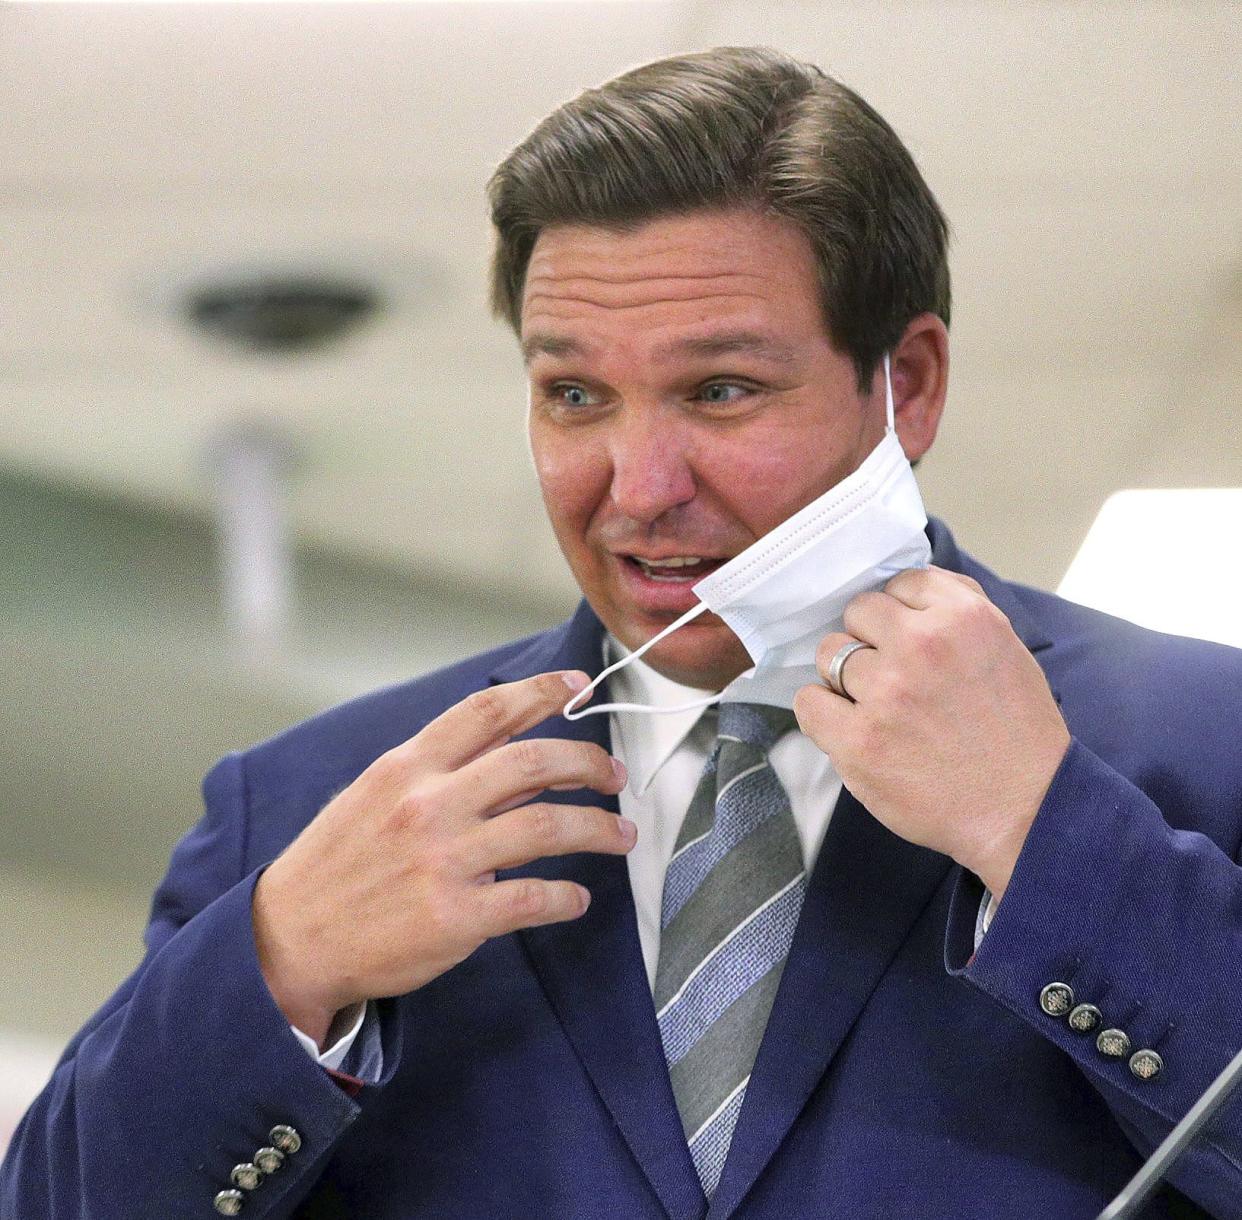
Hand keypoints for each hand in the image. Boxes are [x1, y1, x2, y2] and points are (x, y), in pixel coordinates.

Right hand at [251, 671, 631, 1046]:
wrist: (288, 941)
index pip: (487, 711)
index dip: (541, 691)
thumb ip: (446, 774)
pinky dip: (568, 898)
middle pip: (533, 762)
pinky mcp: (456, 918)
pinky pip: (534, 899)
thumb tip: (524, 766)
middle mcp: (429, 805)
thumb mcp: (377, 798)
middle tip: (614, 773)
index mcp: (408, 767)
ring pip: (546, 827)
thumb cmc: (337, 863)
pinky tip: (578, 899)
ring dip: (598, 828)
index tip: (579, 685)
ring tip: (622, 834)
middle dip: (588, 762)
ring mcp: (444, 861)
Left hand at [792, 567, 1068, 901]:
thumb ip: (957, 611)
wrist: (1027, 811)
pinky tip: (849, 727)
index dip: (901, 613)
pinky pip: (808, 702)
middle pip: (858, 612)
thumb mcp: (1006, 649)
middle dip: (870, 639)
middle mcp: (921, 645)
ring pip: (829, 654)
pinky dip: (821, 713)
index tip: (908, 639)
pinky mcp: (859, 740)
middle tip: (891, 675)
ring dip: (845, 678)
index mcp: (963, 617)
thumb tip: (905, 590)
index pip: (900, 583)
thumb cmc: (1018, 734)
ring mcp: (886, 692)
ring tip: (877, 706)